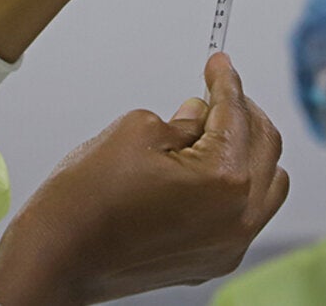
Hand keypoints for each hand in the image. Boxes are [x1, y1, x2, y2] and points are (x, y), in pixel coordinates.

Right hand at [0, 54, 288, 304]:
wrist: (58, 256)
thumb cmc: (86, 200)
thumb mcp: (135, 132)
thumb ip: (180, 119)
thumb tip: (199, 116)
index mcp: (223, 179)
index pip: (236, 113)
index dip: (226, 80)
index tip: (219, 64)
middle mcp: (237, 218)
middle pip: (265, 146)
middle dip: (243, 111)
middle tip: (217, 91)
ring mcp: (228, 245)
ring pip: (267, 184)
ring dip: (248, 150)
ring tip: (213, 131)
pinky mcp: (212, 261)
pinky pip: (246, 215)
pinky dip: (237, 186)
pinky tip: (206, 169)